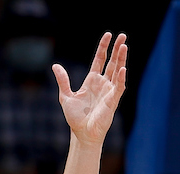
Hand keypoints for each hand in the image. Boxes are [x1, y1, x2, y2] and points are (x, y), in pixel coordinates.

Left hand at [53, 32, 126, 147]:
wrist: (81, 133)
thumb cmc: (75, 118)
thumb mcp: (65, 96)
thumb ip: (63, 80)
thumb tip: (55, 65)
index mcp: (92, 81)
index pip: (100, 59)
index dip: (103, 47)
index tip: (108, 35)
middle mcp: (102, 84)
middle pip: (112, 62)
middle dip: (117, 49)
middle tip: (122, 36)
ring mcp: (109, 91)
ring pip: (117, 71)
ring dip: (121, 59)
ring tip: (124, 46)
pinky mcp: (112, 101)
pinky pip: (118, 87)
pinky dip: (121, 78)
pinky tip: (123, 68)